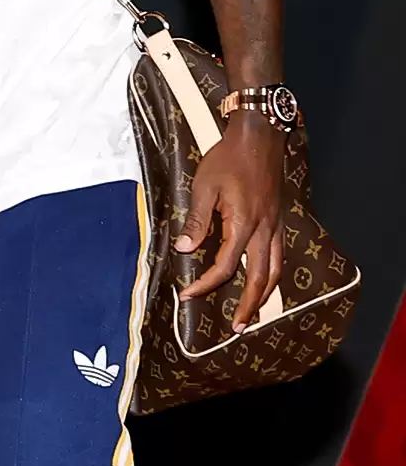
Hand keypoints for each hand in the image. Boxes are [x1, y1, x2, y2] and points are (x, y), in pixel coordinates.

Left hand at [175, 112, 284, 331]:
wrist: (259, 137)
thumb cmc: (228, 158)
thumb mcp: (205, 185)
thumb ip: (197, 219)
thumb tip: (185, 248)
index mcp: (243, 224)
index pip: (224, 266)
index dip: (205, 284)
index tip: (187, 294)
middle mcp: (263, 231)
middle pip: (260, 279)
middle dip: (248, 306)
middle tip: (237, 328)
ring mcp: (274, 226)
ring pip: (275, 271)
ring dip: (265, 295)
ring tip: (253, 313)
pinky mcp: (278, 220)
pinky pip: (279, 256)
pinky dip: (273, 275)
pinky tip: (264, 280)